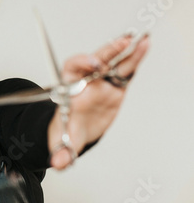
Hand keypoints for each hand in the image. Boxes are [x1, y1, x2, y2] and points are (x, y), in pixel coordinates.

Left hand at [48, 34, 149, 168]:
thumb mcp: (62, 141)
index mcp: (70, 87)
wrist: (75, 128)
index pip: (72, 68)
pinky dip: (135, 58)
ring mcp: (102, 81)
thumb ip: (61, 152)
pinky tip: (144, 46)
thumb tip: (59, 163)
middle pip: (96, 59)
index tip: (94, 64)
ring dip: (126, 50)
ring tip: (140, 39)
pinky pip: (126, 70)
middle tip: (121, 43)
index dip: (82, 62)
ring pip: (114, 62)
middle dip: (108, 51)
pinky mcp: (116, 86)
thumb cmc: (67, 128)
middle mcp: (86, 80)